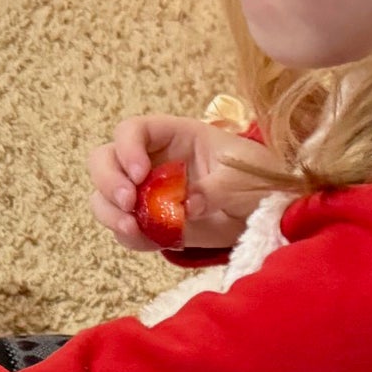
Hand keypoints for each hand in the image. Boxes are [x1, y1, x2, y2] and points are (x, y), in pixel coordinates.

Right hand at [86, 114, 262, 252]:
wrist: (266, 212)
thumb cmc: (257, 179)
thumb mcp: (244, 177)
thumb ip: (217, 187)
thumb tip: (188, 205)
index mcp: (174, 136)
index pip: (133, 130)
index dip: (127, 148)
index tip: (139, 174)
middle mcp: (152, 161)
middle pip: (105, 159)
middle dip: (108, 181)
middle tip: (127, 202)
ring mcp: (147, 193)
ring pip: (105, 196)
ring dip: (110, 212)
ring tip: (131, 228)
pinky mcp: (150, 222)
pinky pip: (125, 229)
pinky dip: (130, 238)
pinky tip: (151, 242)